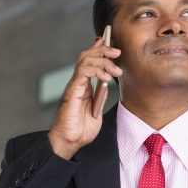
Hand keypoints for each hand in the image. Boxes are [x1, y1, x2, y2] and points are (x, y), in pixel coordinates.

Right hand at [48, 37, 121, 158]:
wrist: (70, 142)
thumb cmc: (80, 131)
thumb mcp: (97, 113)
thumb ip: (100, 98)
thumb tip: (105, 85)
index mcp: (84, 87)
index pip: (90, 62)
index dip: (100, 50)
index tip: (112, 46)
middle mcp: (78, 83)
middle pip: (87, 55)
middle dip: (103, 49)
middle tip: (117, 52)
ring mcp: (74, 86)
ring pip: (85, 60)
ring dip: (103, 59)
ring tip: (115, 69)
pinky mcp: (72, 90)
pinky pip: (83, 72)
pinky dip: (96, 70)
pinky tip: (106, 78)